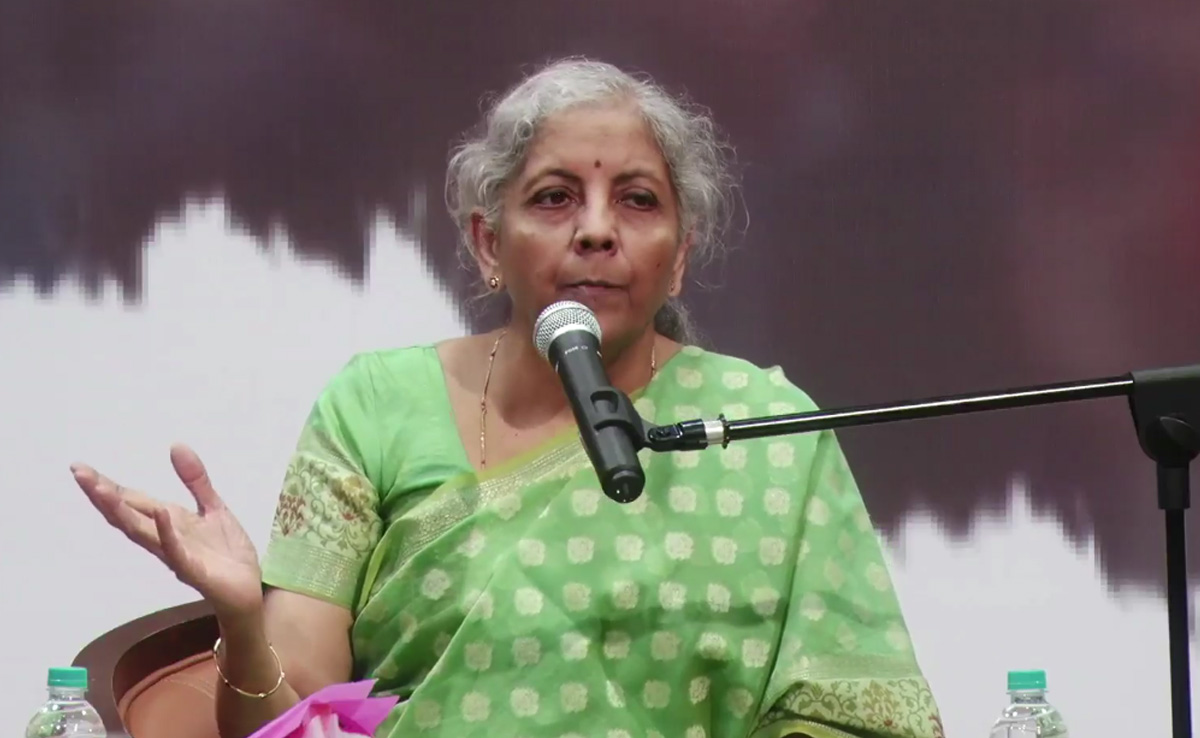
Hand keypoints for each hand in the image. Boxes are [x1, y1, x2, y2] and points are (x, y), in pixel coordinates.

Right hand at [72, 444, 263, 620]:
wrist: (249, 588)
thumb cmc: (227, 553)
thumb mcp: (213, 507)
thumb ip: (195, 480)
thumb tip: (176, 445)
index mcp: (168, 522)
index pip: (131, 502)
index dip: (107, 486)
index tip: (80, 468)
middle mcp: (164, 539)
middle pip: (126, 516)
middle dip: (103, 496)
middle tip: (79, 474)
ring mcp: (176, 555)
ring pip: (142, 533)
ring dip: (122, 512)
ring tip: (102, 489)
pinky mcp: (195, 570)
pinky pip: (177, 551)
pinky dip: (167, 533)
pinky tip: (161, 513)